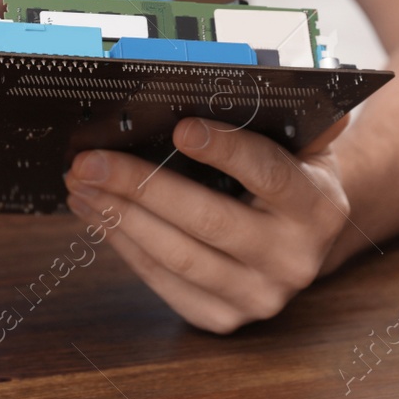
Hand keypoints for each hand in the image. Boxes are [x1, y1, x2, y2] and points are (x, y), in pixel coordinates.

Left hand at [64, 116, 351, 333]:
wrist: (304, 238)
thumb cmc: (289, 172)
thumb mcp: (296, 140)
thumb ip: (272, 113)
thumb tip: (217, 81)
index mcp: (318, 206)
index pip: (269, 175)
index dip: (225, 151)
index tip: (181, 128)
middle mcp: (294, 259)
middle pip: (209, 220)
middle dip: (141, 186)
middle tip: (91, 160)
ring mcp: (258, 295)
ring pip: (177, 256)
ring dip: (119, 216)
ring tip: (81, 183)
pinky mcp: (223, 317)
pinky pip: (162, 280)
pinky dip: (123, 243)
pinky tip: (97, 213)